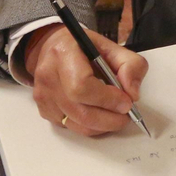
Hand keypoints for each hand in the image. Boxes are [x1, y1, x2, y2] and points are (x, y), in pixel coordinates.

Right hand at [25, 23, 148, 135]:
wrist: (53, 48)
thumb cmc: (82, 48)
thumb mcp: (111, 46)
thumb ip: (130, 65)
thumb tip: (132, 94)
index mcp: (64, 53)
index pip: (82, 86)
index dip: (107, 99)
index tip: (126, 101)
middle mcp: (48, 76)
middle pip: (81, 112)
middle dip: (110, 118)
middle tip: (126, 113)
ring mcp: (43, 96)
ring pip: (78, 125)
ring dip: (103, 125)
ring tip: (116, 115)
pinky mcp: (45, 111)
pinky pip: (72, 128)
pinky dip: (91, 126)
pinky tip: (99, 114)